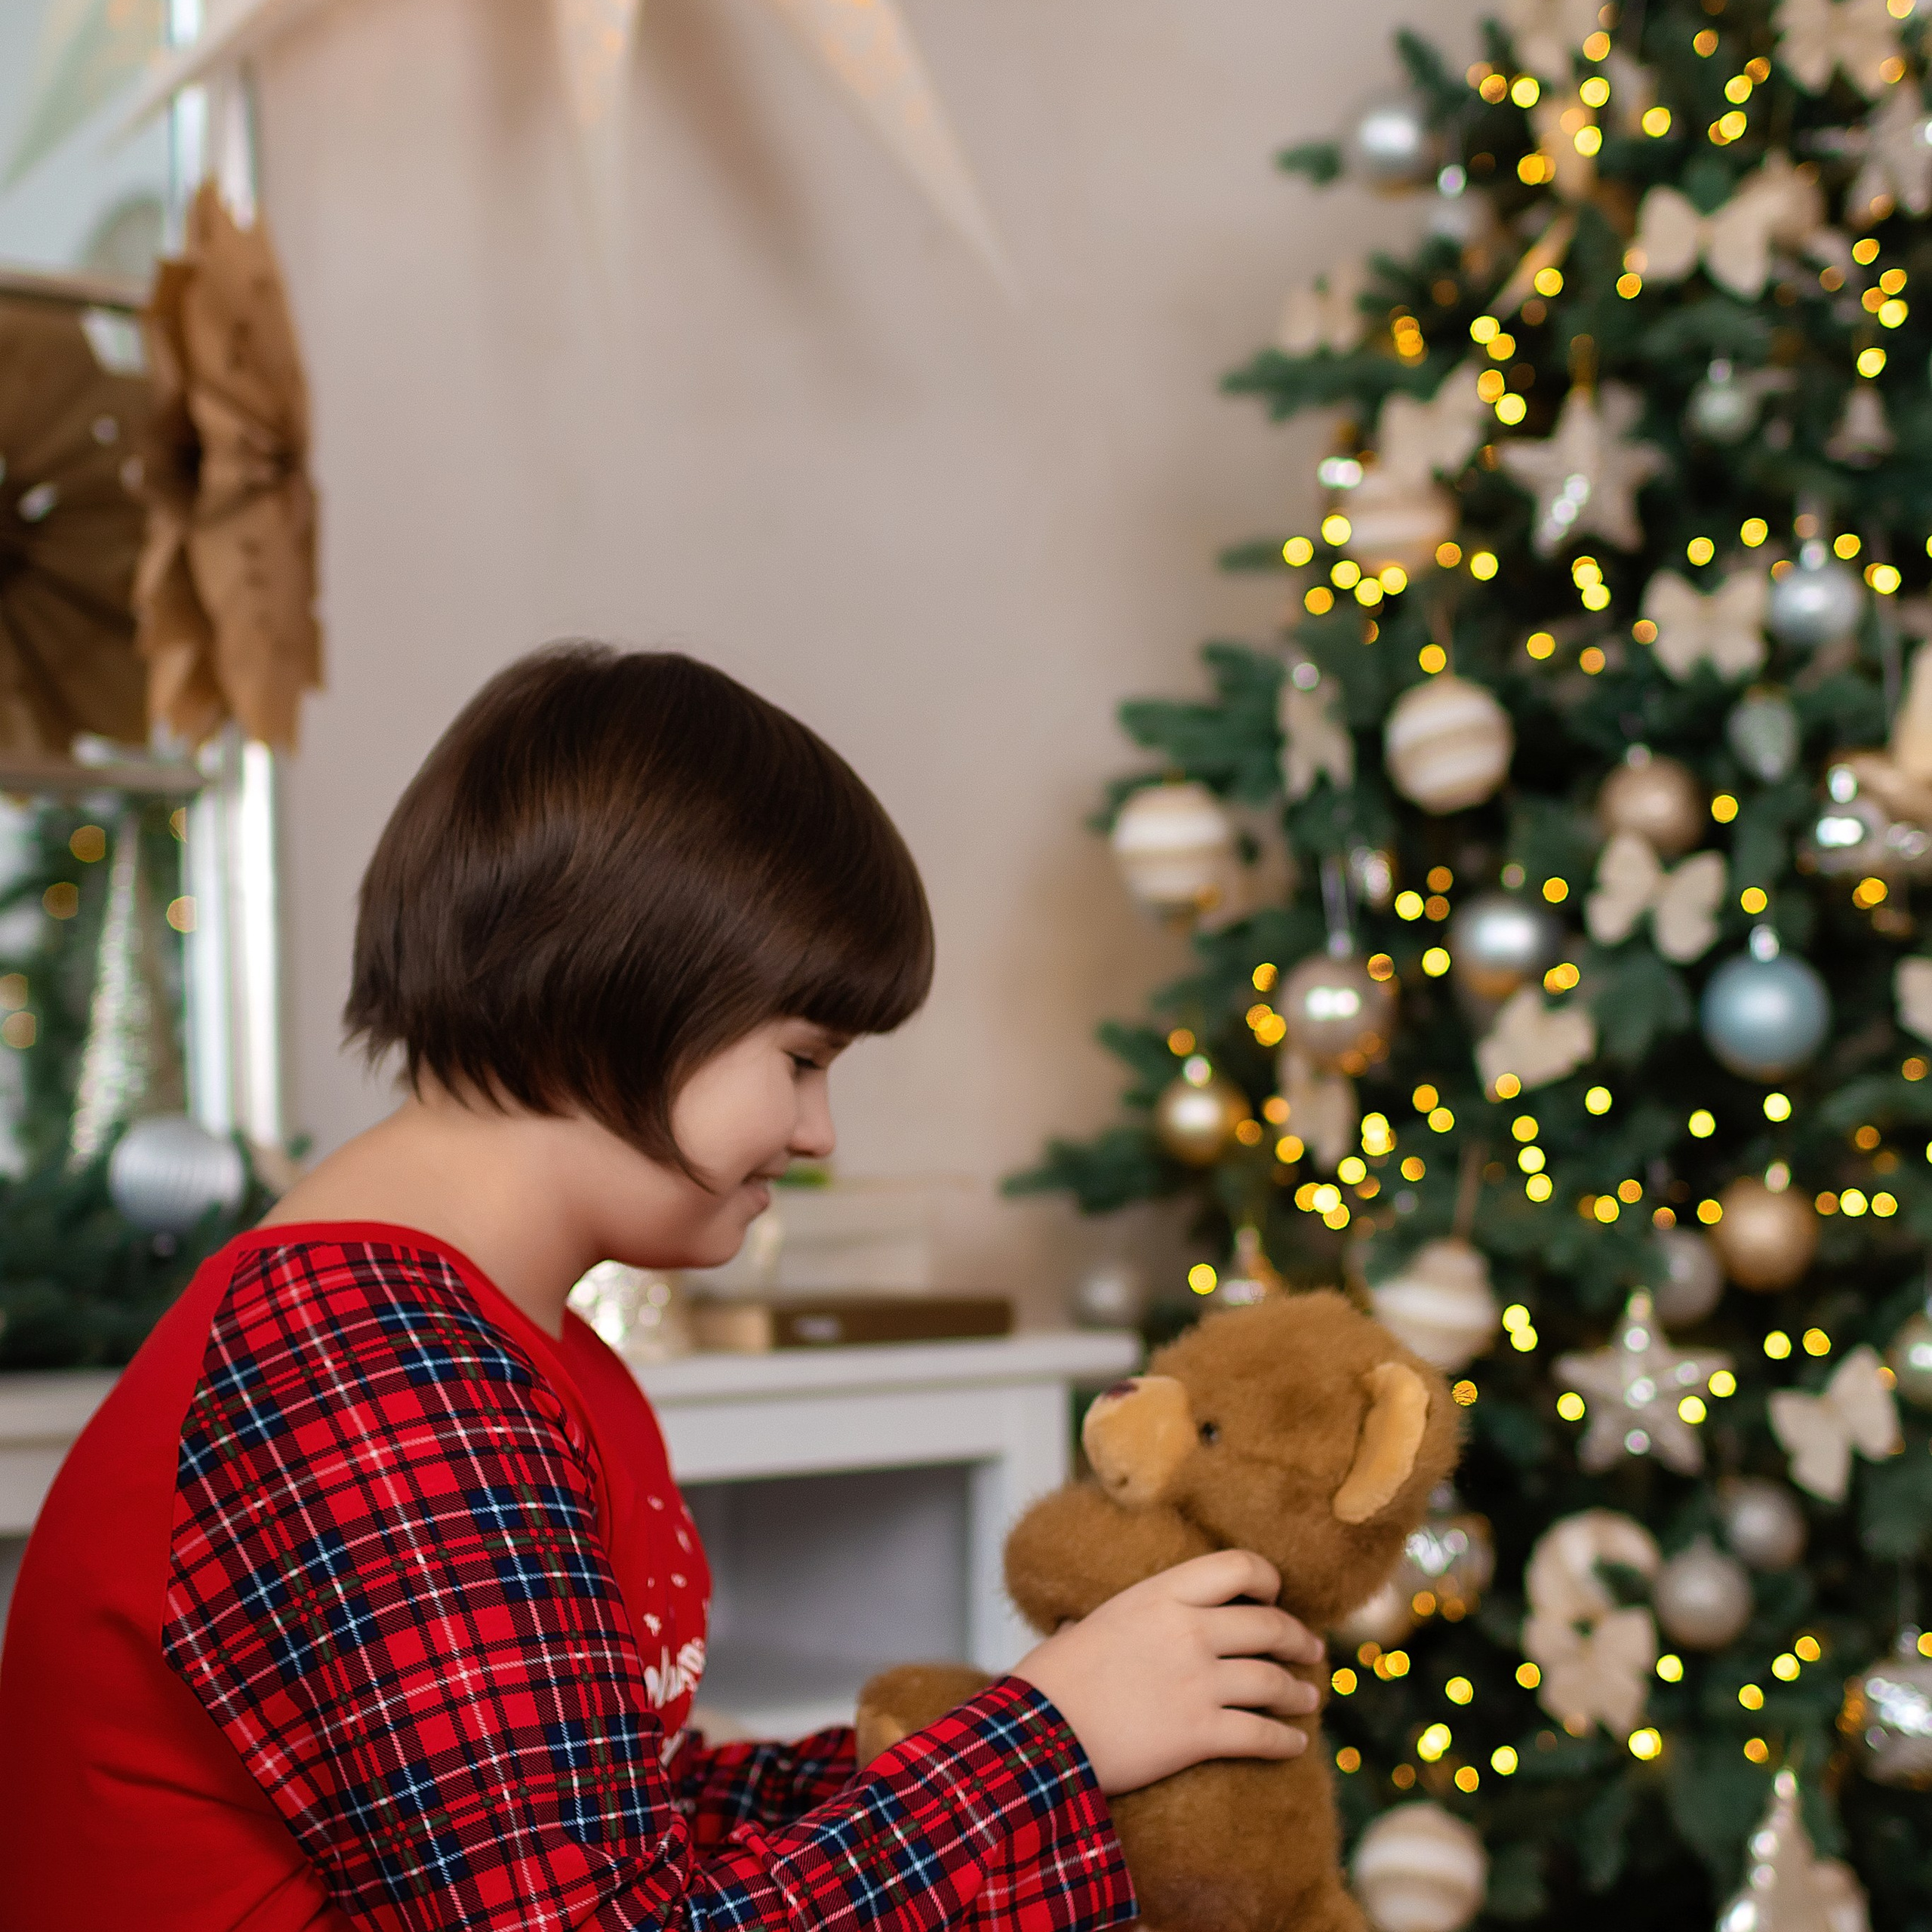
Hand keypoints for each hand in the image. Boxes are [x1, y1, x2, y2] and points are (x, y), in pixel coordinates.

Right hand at [1010, 1549, 1323, 1795]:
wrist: (1039, 1731)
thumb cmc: (1055, 1677)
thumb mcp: (1093, 1622)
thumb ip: (1128, 1617)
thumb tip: (1124, 1621)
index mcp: (1161, 1594)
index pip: (1238, 1566)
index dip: (1266, 1580)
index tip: (1275, 1595)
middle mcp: (1189, 1631)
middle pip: (1268, 1625)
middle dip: (1298, 1639)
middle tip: (1310, 1649)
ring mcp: (1197, 1682)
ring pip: (1273, 1681)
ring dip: (1298, 1692)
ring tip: (1308, 1698)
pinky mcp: (1199, 1733)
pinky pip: (1260, 1734)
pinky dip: (1285, 1740)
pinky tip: (1295, 1744)